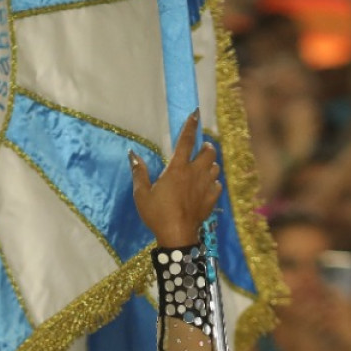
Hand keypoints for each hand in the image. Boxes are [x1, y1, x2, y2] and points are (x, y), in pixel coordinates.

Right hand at [129, 111, 222, 248]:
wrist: (177, 236)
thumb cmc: (157, 214)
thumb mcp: (142, 194)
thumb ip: (139, 173)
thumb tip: (133, 155)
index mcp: (177, 169)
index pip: (185, 141)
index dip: (190, 126)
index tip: (195, 114)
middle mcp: (195, 173)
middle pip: (209, 152)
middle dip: (206, 147)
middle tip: (200, 150)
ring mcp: (206, 187)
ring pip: (215, 167)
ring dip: (211, 164)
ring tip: (203, 167)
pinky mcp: (211, 199)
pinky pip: (218, 184)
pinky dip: (214, 182)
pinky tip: (207, 186)